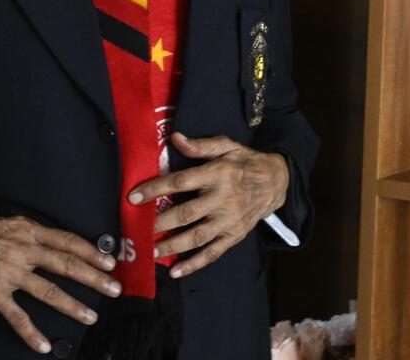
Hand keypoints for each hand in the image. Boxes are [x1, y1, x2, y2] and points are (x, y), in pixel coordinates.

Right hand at [0, 201, 119, 353]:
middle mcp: (22, 249)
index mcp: (25, 230)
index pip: (67, 240)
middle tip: (115, 289)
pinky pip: (17, 315)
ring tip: (91, 316)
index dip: (91, 251)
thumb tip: (32, 231)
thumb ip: (18, 228)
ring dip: (73, 305)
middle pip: (67, 264)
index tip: (110, 260)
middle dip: (94, 278)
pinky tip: (44, 344)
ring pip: (49, 291)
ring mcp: (8, 272)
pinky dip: (31, 332)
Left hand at [129, 132, 287, 278]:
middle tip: (137, 229)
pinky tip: (176, 271)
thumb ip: (201, 145)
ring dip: (172, 246)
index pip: (181, 182)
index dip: (156, 189)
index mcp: (217, 174)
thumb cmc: (245, 162)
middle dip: (159, 223)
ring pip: (197, 236)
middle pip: (186, 213)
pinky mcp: (234, 235)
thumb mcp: (227, 146)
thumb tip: (175, 139)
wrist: (276, 182)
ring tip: (151, 250)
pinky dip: (194, 264)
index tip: (133, 197)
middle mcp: (222, 199)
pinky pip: (213, 252)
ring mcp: (228, 220)